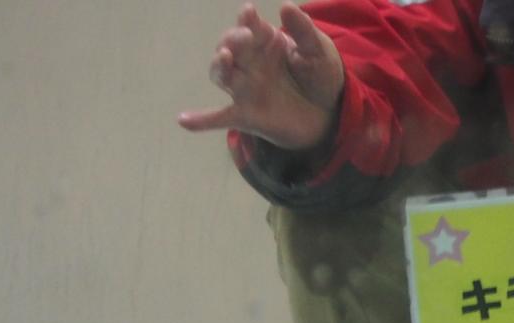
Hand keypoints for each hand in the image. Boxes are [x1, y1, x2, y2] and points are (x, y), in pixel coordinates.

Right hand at [177, 3, 343, 151]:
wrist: (330, 113)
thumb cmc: (320, 76)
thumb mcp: (319, 51)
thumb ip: (304, 31)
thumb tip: (285, 6)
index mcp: (265, 41)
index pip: (250, 26)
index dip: (247, 20)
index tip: (250, 13)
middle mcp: (250, 62)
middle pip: (230, 46)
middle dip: (233, 39)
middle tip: (245, 37)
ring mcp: (246, 88)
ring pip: (221, 74)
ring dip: (219, 65)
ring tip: (225, 58)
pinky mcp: (247, 114)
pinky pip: (220, 117)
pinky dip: (201, 119)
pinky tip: (183, 120)